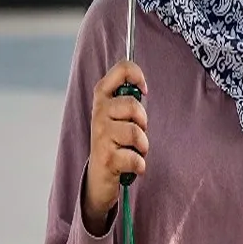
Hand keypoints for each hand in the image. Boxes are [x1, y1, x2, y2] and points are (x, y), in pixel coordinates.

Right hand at [84, 60, 148, 234]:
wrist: (99, 174)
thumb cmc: (114, 139)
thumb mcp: (117, 113)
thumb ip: (127, 96)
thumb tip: (141, 86)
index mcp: (102, 96)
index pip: (122, 69)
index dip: (138, 76)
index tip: (143, 90)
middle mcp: (98, 113)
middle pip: (133, 105)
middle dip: (143, 122)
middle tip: (136, 132)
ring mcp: (100, 135)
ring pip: (136, 133)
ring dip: (142, 146)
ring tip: (133, 150)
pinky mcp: (106, 157)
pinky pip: (136, 158)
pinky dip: (139, 165)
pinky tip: (130, 165)